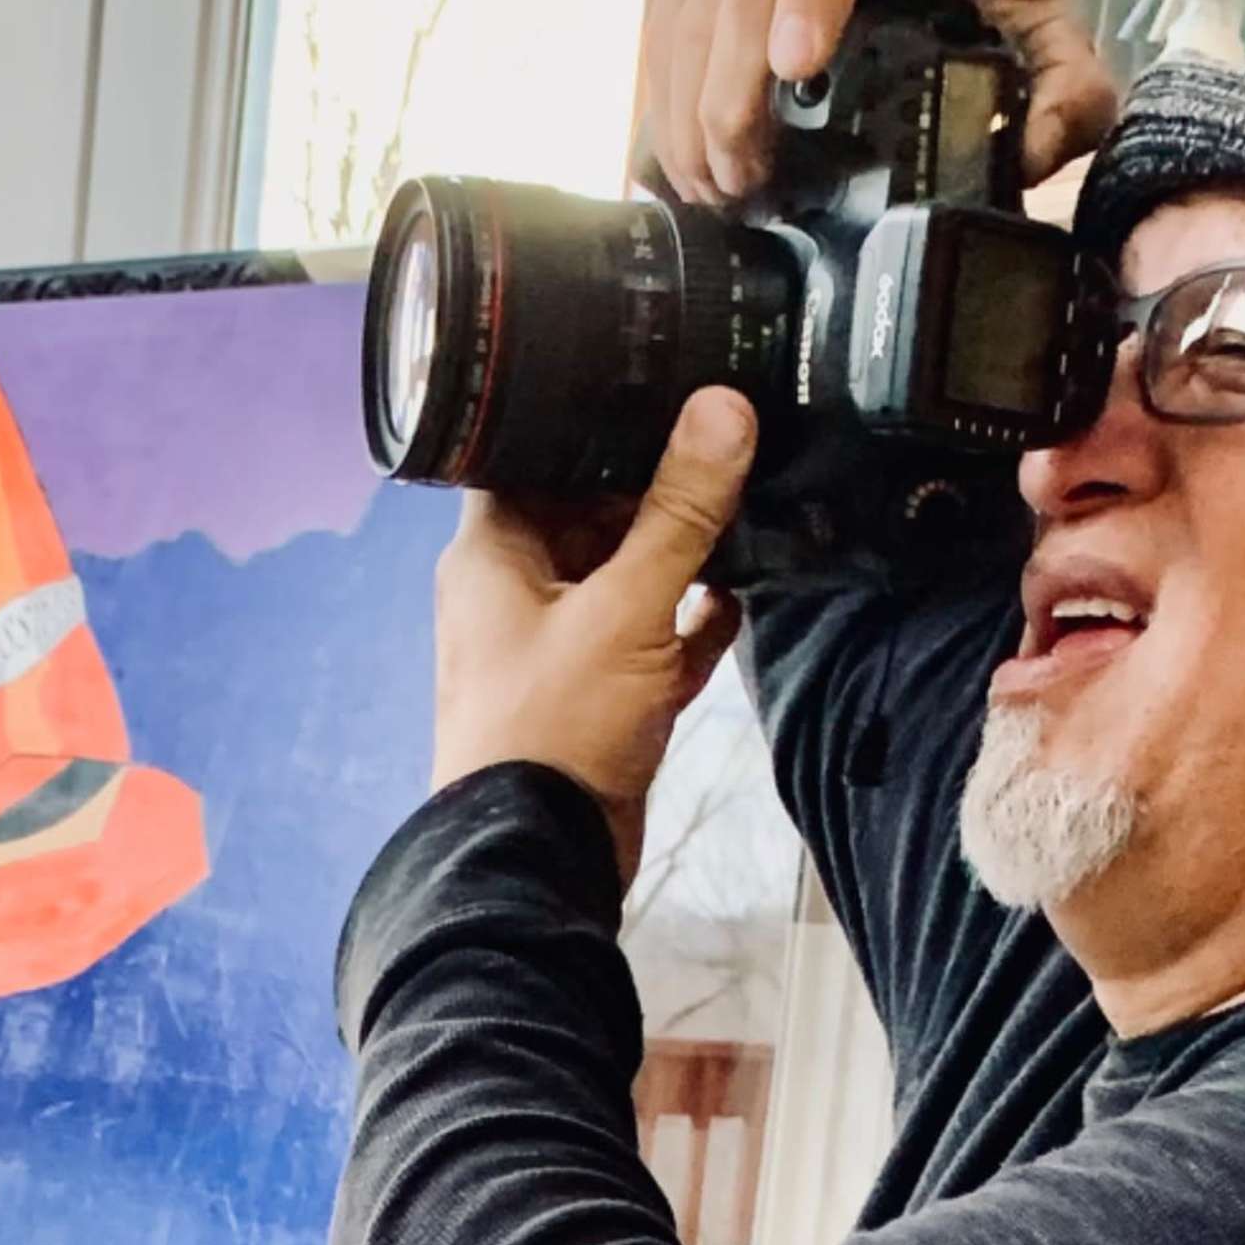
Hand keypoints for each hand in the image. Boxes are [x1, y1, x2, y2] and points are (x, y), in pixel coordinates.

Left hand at [430, 387, 758, 879]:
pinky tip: (742, 595)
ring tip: (752, 500)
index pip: (533, 453)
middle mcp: (517, 592)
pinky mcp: (598, 698)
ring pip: (626, 574)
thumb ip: (679, 512)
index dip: (590, 417)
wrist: (539, 864)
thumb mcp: (626, 609)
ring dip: (682, 551)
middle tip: (730, 434)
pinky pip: (652, 640)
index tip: (658, 380)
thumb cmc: (554, 730)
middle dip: (656, 483)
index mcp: (492, 554)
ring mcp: (558, 647)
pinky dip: (692, 621)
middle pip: (589, 508)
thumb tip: (722, 409)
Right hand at [638, 0, 1116, 207]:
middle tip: (742, 181)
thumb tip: (1036, 148)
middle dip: (732, 91)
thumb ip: (1067, 91)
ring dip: (689, 104)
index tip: (793, 70)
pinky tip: (685, 152)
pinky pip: (666, 7)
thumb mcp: (1038, 30)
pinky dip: (667, 88)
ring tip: (713, 184)